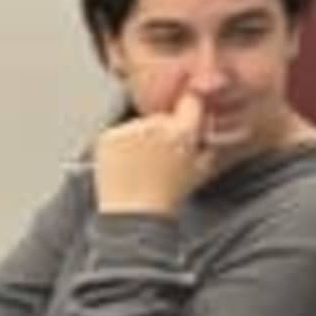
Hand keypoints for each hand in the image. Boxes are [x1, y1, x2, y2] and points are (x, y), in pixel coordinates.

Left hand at [92, 103, 217, 222]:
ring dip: (140, 137)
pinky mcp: (107, 137)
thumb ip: (207, 142)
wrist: (134, 214)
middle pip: (162, 116)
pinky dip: (120, 145)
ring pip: (139, 125)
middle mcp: (154, 125)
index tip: (186, 115)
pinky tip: (126, 166)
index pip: (190, 101)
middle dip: (162, 130)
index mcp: (182, 132)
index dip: (189, 108)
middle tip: (159, 156)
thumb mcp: (200, 169)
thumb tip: (207, 122)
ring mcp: (128, 129)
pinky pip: (118, 133)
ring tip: (141, 165)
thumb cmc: (170, 196)